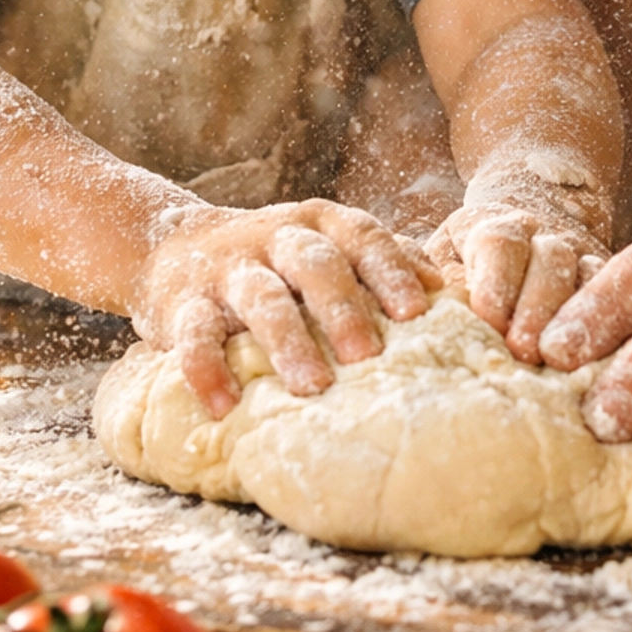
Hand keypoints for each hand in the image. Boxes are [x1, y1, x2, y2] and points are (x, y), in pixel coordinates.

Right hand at [132, 198, 441, 418]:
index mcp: (321, 224)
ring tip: (311, 388)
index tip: (417, 310)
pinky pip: (193, 335)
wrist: (173, 247)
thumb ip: (384, 261)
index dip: (389, 270)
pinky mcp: (183, 303)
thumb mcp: (329, 246)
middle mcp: (277, 238)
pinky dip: (205, 370)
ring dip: (287, 342)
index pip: (363, 237)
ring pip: (261, 299)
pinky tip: (223, 407)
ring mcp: (229, 270)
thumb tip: (458, 294)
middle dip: (343, 308)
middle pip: (316, 265)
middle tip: (369, 356)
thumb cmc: (277, 259)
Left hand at [425, 188, 607, 364]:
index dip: (495, 280)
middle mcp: (544, 236)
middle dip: (537, 304)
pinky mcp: (612, 288)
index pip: (499, 243)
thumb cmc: (459, 273)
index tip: (487, 318)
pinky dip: (611, 329)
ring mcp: (582, 259)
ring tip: (559, 360)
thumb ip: (426, 281)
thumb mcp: (437, 266)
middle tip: (524, 348)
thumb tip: (416, 310)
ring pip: (590, 276)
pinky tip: (599, 362)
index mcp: (495, 226)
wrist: (512, 250)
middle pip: (550, 258)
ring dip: (577, 318)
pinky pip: (624, 301)